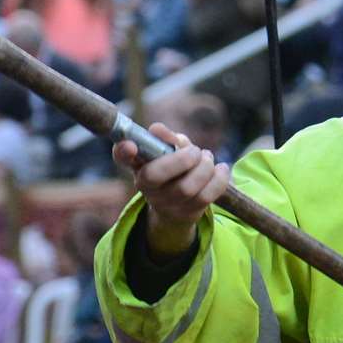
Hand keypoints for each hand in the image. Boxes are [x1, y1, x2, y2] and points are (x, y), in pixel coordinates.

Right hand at [112, 122, 230, 258]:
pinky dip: (219, 179)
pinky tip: (221, 169)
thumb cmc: (174, 169)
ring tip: (207, 158)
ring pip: (186, 187)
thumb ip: (166, 139)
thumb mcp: (169, 151)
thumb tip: (157, 129)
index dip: (123, 151)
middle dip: (181, 159)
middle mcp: (145, 186)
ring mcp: (165, 202)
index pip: (122, 157)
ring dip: (204, 168)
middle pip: (155, 175)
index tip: (130, 145)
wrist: (178, 206)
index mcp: (138, 165)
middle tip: (195, 151)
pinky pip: (206, 197)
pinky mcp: (186, 212)